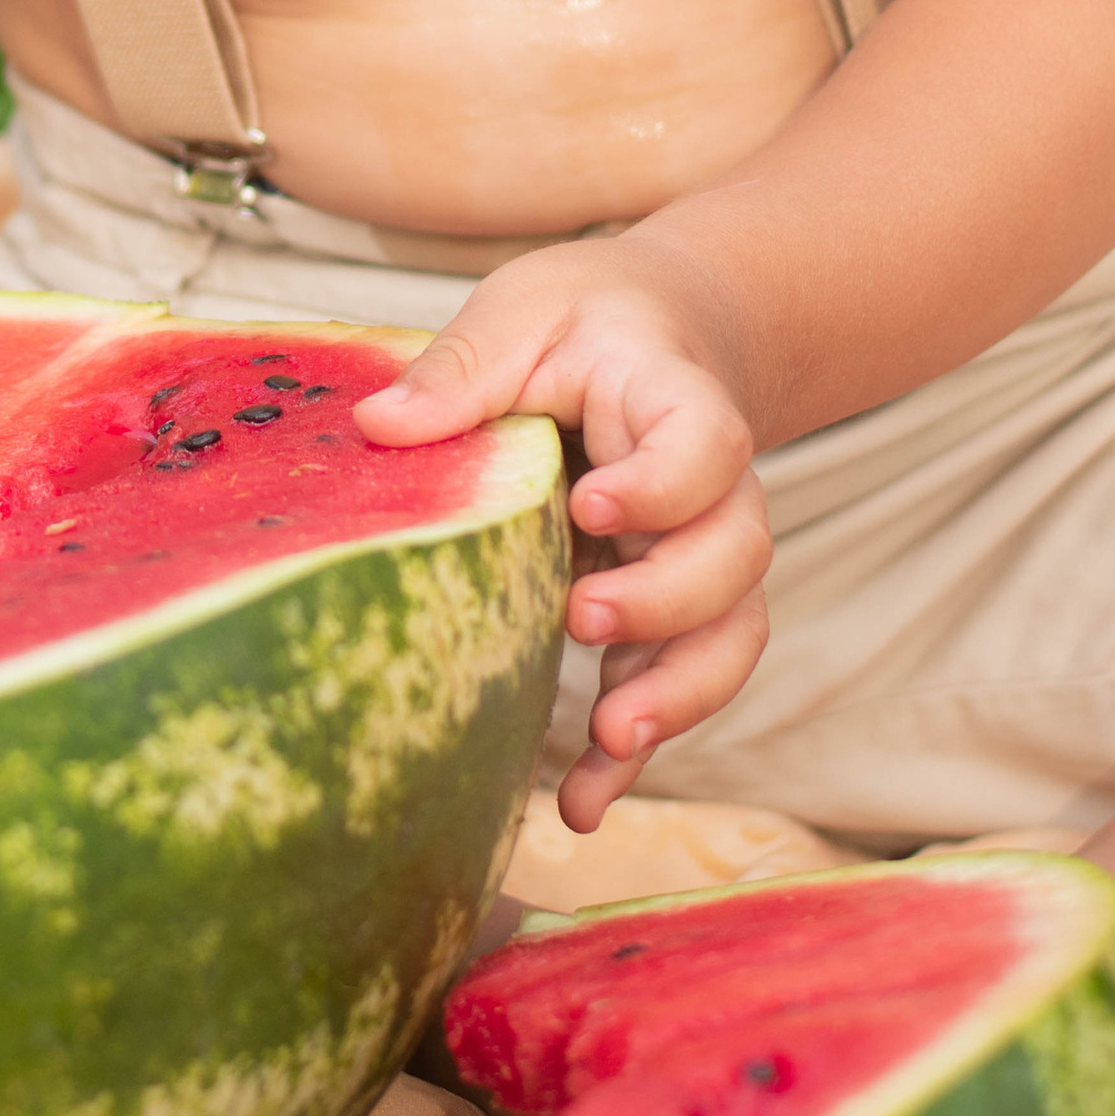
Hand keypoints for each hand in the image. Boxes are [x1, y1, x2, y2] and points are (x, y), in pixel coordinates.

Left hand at [355, 241, 770, 833]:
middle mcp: (711, 488)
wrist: (658, 331)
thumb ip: (464, 366)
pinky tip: (582, 804)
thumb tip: (379, 423)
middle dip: (670, 600)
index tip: (592, 503)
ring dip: (677, 693)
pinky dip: (637, 749)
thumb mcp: (522, 311)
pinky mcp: (671, 611)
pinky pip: (676, 684)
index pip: (707, 444)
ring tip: (611, 738)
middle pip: (735, 553)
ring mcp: (700, 555)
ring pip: (730, 632)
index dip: (665, 484)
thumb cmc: (583, 320)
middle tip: (586, 618)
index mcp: (674, 398)